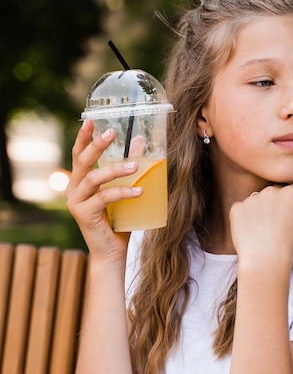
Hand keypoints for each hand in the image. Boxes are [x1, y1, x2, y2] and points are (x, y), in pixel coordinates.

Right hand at [65, 120, 142, 261]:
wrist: (112, 253)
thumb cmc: (119, 222)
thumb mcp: (125, 190)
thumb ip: (129, 167)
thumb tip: (141, 140)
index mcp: (78, 183)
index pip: (79, 155)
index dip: (83, 137)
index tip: (91, 120)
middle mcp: (72, 190)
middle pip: (82, 161)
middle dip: (96, 145)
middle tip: (112, 132)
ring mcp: (75, 202)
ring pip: (93, 178)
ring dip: (115, 169)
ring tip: (135, 166)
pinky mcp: (83, 214)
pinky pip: (103, 197)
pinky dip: (122, 192)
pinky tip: (139, 191)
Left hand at [229, 181, 292, 266]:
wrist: (263, 260)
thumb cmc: (289, 245)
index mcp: (290, 193)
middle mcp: (270, 191)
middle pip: (278, 191)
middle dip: (282, 202)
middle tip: (281, 223)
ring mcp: (251, 199)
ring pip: (260, 199)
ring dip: (264, 208)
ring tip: (266, 229)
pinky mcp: (237, 208)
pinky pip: (244, 208)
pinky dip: (248, 217)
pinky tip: (252, 231)